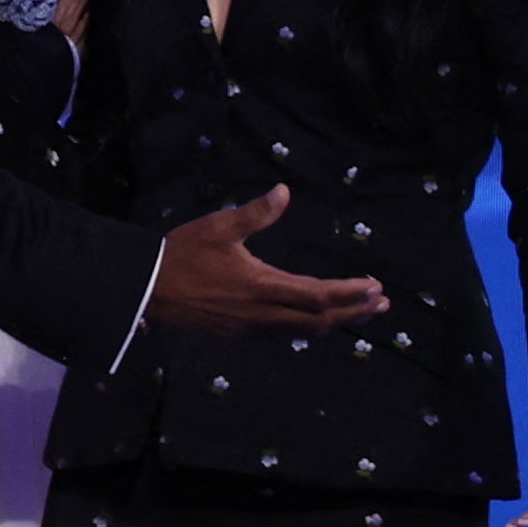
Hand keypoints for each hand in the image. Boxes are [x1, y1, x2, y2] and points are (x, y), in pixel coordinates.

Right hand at [144, 187, 387, 333]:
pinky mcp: (238, 334)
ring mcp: (250, 328)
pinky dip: (305, 328)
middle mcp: (262, 314)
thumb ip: (256, 213)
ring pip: (301, 331)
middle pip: (318, 319)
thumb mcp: (218, 227)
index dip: (349, 292)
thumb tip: (285, 191)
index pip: (318, 294)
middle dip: (353, 312)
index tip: (374, 286)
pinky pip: (281, 335)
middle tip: (381, 304)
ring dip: (332, 321)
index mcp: (262, 285)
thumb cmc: (182, 254)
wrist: (146, 290)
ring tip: (356, 313)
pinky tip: (312, 321)